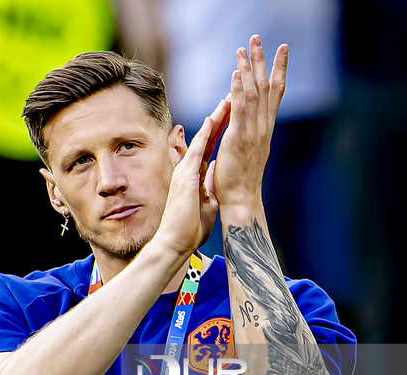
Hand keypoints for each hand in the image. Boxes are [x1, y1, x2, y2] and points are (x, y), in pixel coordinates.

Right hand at [156, 98, 230, 257]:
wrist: (175, 244)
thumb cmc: (189, 231)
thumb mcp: (206, 207)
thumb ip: (210, 191)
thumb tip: (217, 181)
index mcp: (195, 179)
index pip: (210, 150)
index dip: (220, 133)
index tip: (232, 118)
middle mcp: (188, 171)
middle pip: (206, 139)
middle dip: (220, 119)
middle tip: (231, 99)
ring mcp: (185, 172)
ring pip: (202, 139)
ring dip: (215, 120)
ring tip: (227, 101)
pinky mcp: (185, 177)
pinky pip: (196, 150)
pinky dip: (206, 134)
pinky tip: (213, 118)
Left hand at [212, 36, 287, 208]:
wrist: (242, 201)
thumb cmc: (242, 182)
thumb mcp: (248, 152)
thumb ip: (248, 133)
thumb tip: (245, 121)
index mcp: (266, 129)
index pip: (275, 94)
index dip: (279, 70)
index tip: (282, 50)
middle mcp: (263, 127)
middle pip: (266, 87)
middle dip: (263, 60)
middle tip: (258, 38)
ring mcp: (253, 133)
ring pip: (254, 93)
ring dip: (249, 69)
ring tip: (244, 47)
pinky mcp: (238, 139)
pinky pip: (240, 110)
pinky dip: (239, 90)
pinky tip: (237, 74)